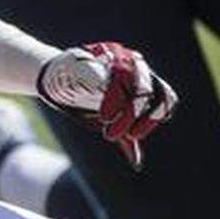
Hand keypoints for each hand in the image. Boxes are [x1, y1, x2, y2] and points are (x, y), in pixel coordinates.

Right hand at [37, 42, 176, 168]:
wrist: (55, 77)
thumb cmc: (85, 96)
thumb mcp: (108, 117)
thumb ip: (125, 135)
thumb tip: (138, 163)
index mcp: (143, 80)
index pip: (165, 97)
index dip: (154, 118)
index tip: (134, 136)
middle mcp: (135, 66)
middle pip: (151, 91)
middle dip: (135, 117)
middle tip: (114, 135)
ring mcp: (118, 57)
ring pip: (133, 83)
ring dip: (124, 111)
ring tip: (107, 124)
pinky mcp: (99, 55)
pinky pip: (112, 77)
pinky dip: (111, 100)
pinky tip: (103, 114)